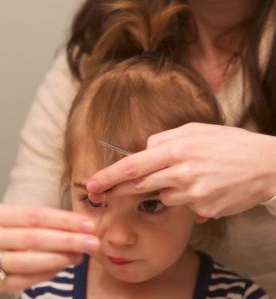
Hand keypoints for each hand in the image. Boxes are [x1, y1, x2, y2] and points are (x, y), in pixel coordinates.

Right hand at [0, 203, 98, 294]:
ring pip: (28, 261)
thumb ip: (32, 221)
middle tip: (93, 242)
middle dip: (68, 240)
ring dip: (59, 259)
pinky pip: (18, 281)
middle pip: (36, 238)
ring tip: (80, 256)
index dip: (65, 220)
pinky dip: (42, 275)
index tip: (88, 224)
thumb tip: (73, 226)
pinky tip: (60, 269)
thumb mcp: (5, 219)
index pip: (37, 216)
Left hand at [87, 123, 275, 217]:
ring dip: (166, 189)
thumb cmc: (228, 143)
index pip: (133, 164)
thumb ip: (165, 139)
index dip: (109, 176)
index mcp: (177, 148)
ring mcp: (192, 193)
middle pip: (138, 185)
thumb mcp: (195, 130)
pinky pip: (183, 205)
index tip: (91, 185)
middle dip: (118, 190)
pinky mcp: (203, 208)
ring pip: (162, 196)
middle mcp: (181, 172)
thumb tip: (144, 149)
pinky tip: (204, 185)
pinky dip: (185, 197)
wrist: (265, 164)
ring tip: (191, 175)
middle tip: (103, 195)